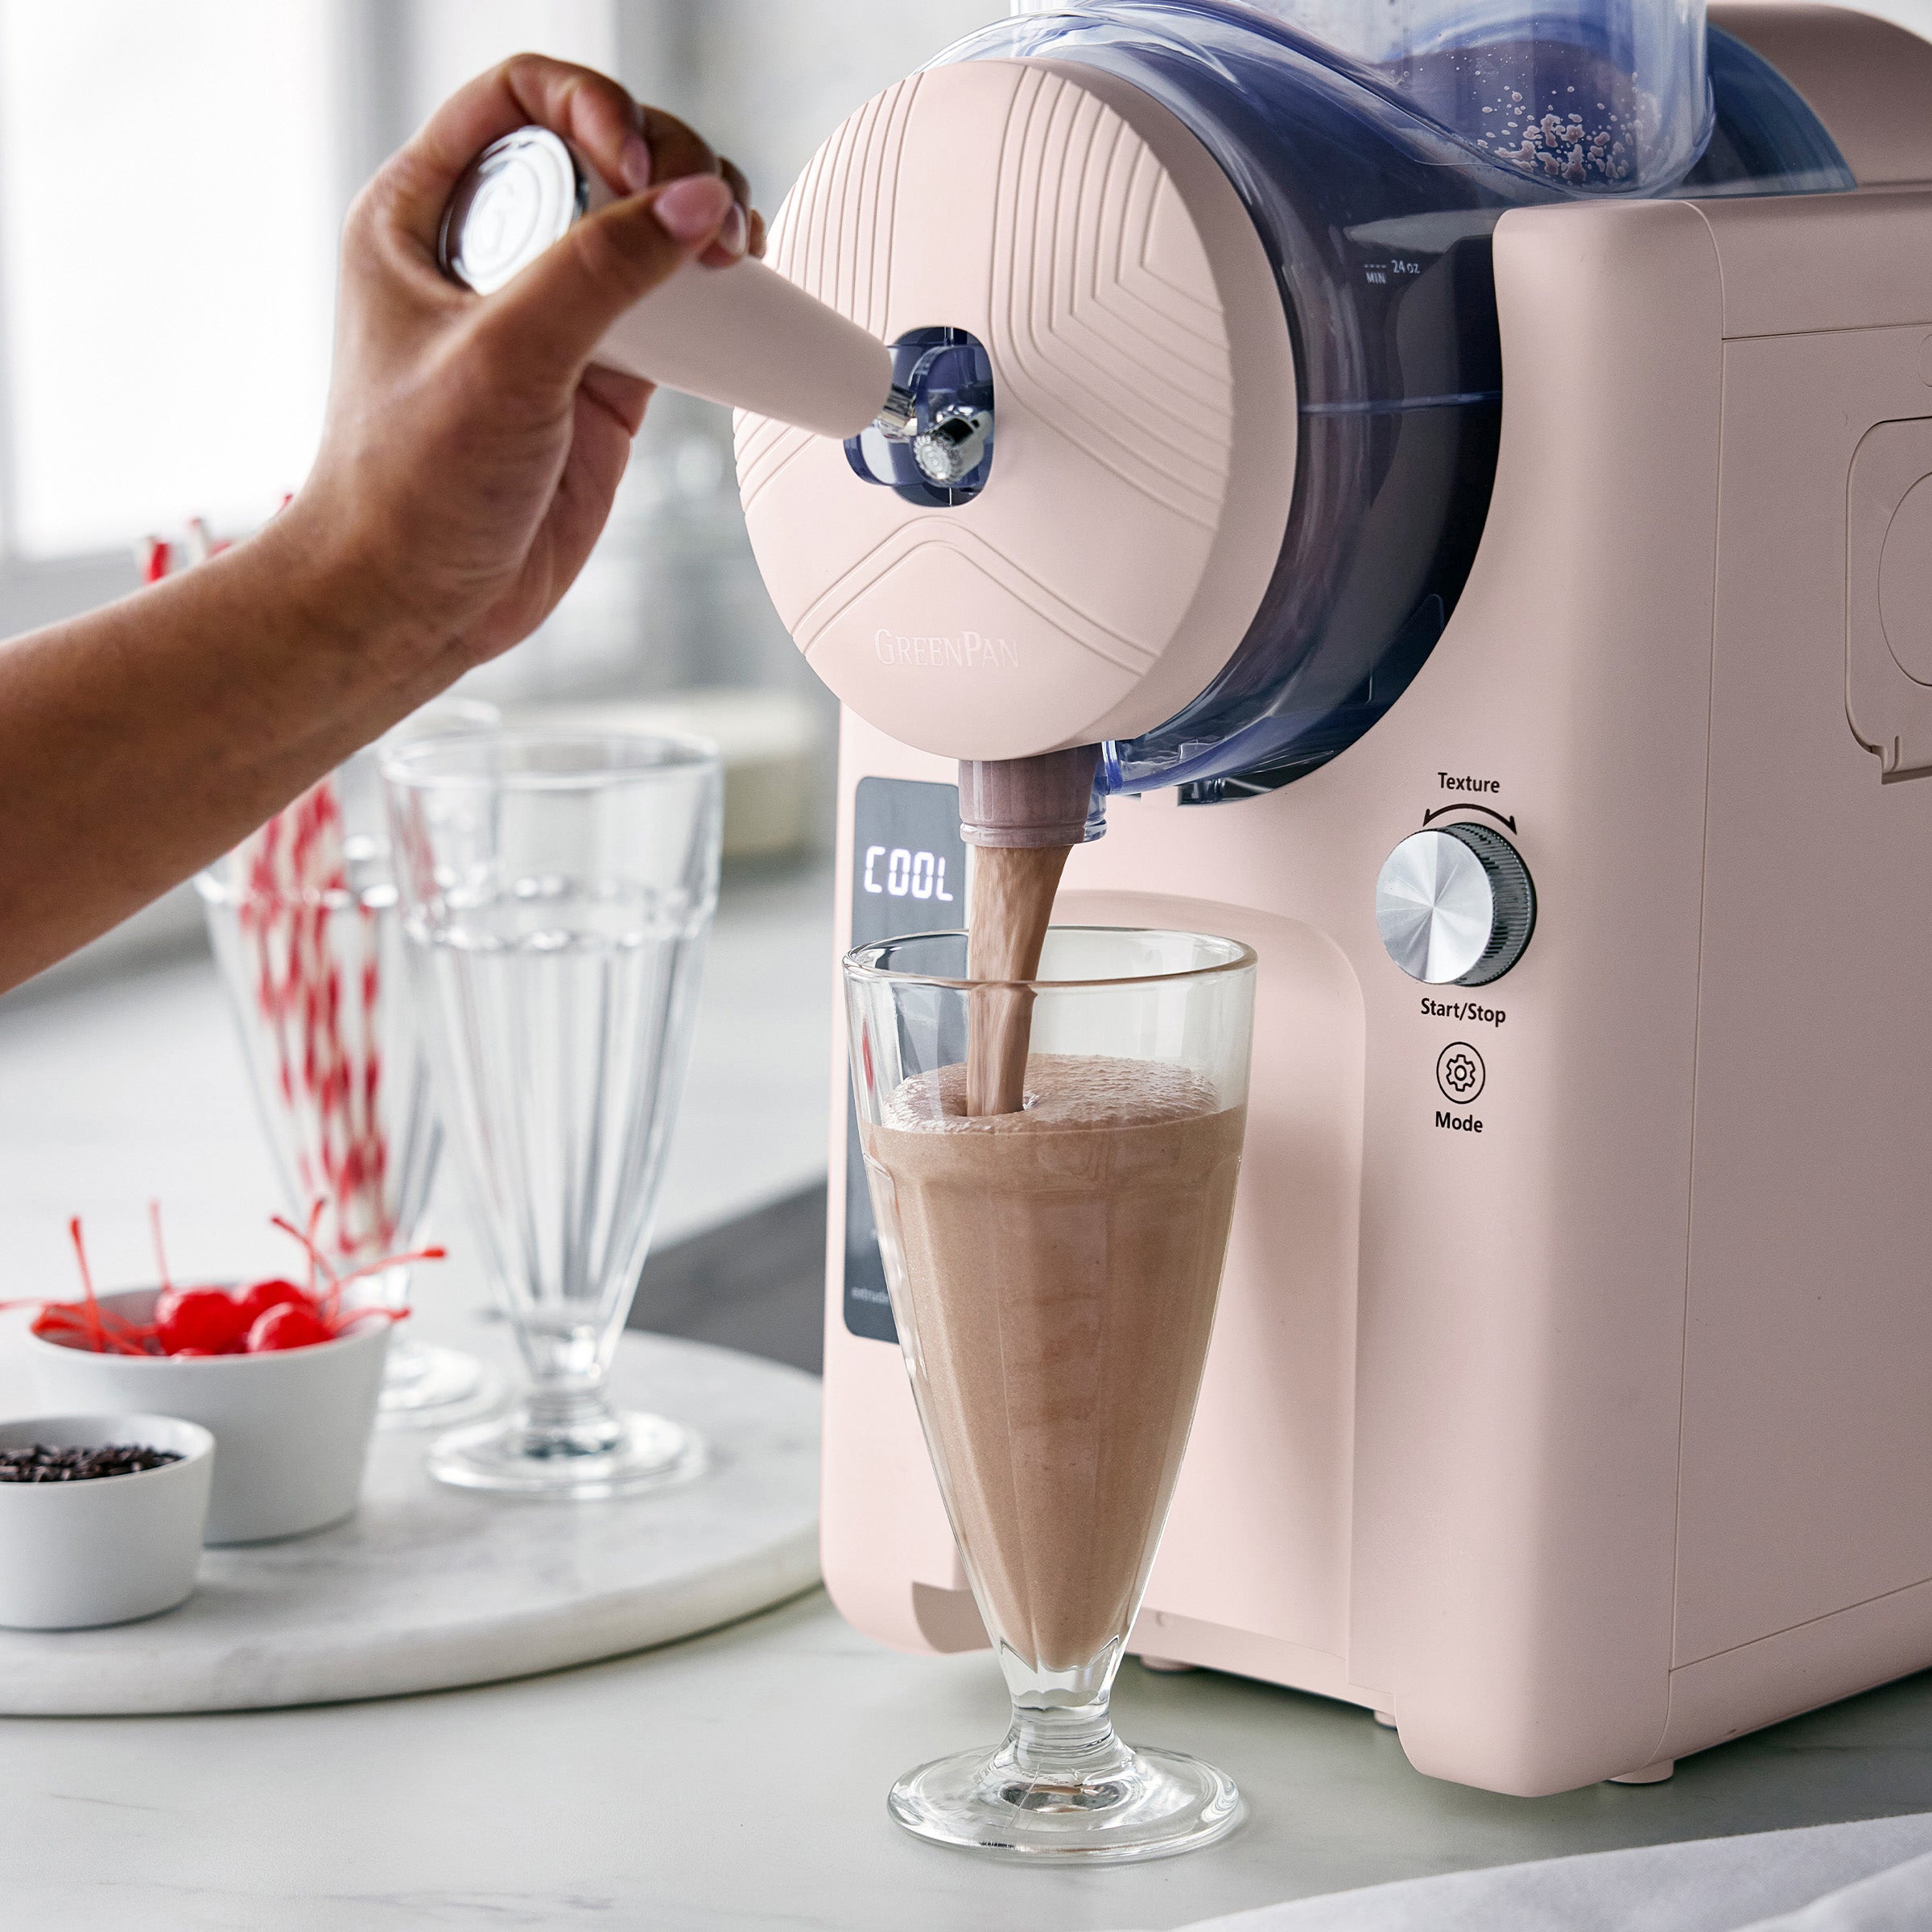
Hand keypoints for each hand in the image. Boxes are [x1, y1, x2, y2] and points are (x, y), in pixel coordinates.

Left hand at [270, 54, 765, 689]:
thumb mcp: (502, 360)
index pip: (518, 102)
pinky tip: (740, 283)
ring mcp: (549, 312)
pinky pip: (669, 302)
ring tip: (737, 244)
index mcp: (420, 215)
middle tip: (709, 213)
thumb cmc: (407, 489)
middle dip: (668, 160)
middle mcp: (487, 251)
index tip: (636, 164)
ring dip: (700, 213)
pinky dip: (710, 284)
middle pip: (597, 148)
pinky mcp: (602, 375)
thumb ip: (598, 274)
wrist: (415, 603)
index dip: (591, 106)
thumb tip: (696, 204)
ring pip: (640, 221)